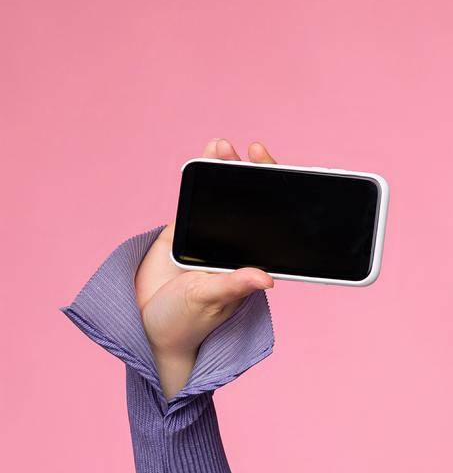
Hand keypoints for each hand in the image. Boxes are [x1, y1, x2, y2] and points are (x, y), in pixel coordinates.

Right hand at [138, 139, 277, 369]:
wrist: (147, 325)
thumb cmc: (187, 321)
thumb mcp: (211, 300)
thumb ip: (234, 285)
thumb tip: (267, 279)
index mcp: (252, 265)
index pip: (273, 228)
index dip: (282, 205)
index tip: (285, 181)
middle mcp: (236, 247)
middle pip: (252, 206)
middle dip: (254, 178)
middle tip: (254, 153)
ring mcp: (210, 235)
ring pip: (223, 198)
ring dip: (224, 170)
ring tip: (224, 147)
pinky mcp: (183, 230)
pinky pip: (193, 199)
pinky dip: (199, 178)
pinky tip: (206, 156)